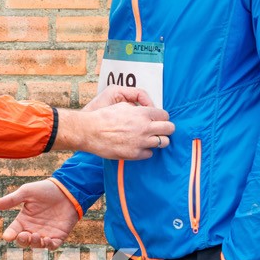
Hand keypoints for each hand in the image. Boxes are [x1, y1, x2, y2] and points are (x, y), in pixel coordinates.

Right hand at [0, 180, 78, 246]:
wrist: (67, 190)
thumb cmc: (46, 190)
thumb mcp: (26, 192)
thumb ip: (11, 200)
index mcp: (24, 220)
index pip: (13, 231)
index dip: (10, 235)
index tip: (8, 236)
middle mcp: (33, 228)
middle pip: (24, 241)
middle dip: (22, 241)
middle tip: (24, 235)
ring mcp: (46, 233)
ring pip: (36, 245)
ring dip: (34, 243)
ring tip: (36, 235)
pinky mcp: (58, 236)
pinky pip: (52, 246)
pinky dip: (49, 246)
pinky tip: (47, 240)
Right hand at [58, 88, 173, 160]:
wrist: (90, 131)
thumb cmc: (104, 116)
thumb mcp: (123, 105)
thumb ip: (139, 109)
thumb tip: (147, 111)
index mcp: (143, 113)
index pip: (165, 115)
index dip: (162, 117)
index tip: (158, 120)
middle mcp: (145, 127)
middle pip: (169, 128)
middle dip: (167, 129)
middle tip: (161, 130)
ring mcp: (141, 142)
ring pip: (163, 142)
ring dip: (158, 140)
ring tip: (150, 139)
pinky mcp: (135, 154)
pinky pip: (150, 154)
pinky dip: (146, 150)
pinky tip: (138, 146)